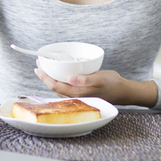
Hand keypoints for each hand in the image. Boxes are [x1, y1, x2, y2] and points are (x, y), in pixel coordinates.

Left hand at [34, 62, 157, 107]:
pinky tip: (58, 74)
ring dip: (50, 78)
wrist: (122, 91)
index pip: (55, 85)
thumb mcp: (100, 79)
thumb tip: (71, 79)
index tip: (38, 68)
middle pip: (53, 87)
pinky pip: (64, 87)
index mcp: (77, 93)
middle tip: (38, 64)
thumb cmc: (112, 84)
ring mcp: (78, 95)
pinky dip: (58, 80)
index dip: (44, 77)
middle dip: (44, 76)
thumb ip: (85, 80)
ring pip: (58, 87)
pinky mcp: (81, 92)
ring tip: (44, 68)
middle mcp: (75, 95)